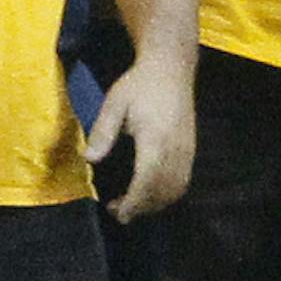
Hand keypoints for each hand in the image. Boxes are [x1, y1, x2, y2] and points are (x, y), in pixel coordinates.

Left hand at [86, 53, 195, 221]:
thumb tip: (89, 159)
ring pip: (175, 189)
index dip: (133, 202)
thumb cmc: (139, 84)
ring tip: (131, 204)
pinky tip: (149, 192)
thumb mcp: (114, 103)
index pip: (146, 180)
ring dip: (154, 204)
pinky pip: (183, 181)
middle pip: (162, 191)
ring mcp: (187, 149)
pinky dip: (167, 194)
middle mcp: (175, 147)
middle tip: (117, 210)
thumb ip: (102, 132)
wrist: (171, 67)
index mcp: (155, 138)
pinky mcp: (191, 149)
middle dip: (141, 208)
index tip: (118, 213)